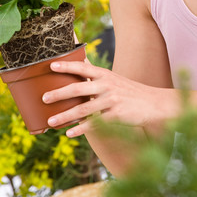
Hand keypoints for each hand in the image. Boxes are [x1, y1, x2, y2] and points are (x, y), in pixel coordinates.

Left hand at [42, 59, 170, 137]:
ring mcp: (112, 100)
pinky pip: (95, 123)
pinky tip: (69, 133)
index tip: (51, 65)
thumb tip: (79, 62)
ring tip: (51, 121)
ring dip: (65, 116)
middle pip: (78, 88)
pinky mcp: (116, 115)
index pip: (82, 67)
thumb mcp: (113, 78)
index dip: (67, 66)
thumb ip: (95, 74)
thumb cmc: (128, 91)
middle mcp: (107, 85)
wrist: (152, 104)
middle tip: (44, 98)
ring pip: (84, 109)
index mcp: (105, 74)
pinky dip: (80, 129)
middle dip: (59, 93)